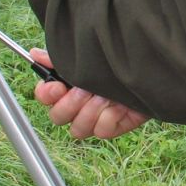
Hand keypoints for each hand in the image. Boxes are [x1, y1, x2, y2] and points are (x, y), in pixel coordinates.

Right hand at [29, 49, 151, 138]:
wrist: (151, 67)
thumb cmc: (117, 61)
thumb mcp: (88, 56)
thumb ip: (60, 57)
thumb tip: (34, 53)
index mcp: (68, 87)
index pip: (44, 97)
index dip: (48, 94)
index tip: (58, 86)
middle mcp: (78, 105)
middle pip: (58, 117)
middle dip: (72, 103)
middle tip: (87, 90)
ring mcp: (95, 118)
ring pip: (77, 129)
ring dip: (91, 111)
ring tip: (105, 96)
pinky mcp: (113, 127)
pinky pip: (102, 131)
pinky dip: (111, 117)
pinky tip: (120, 105)